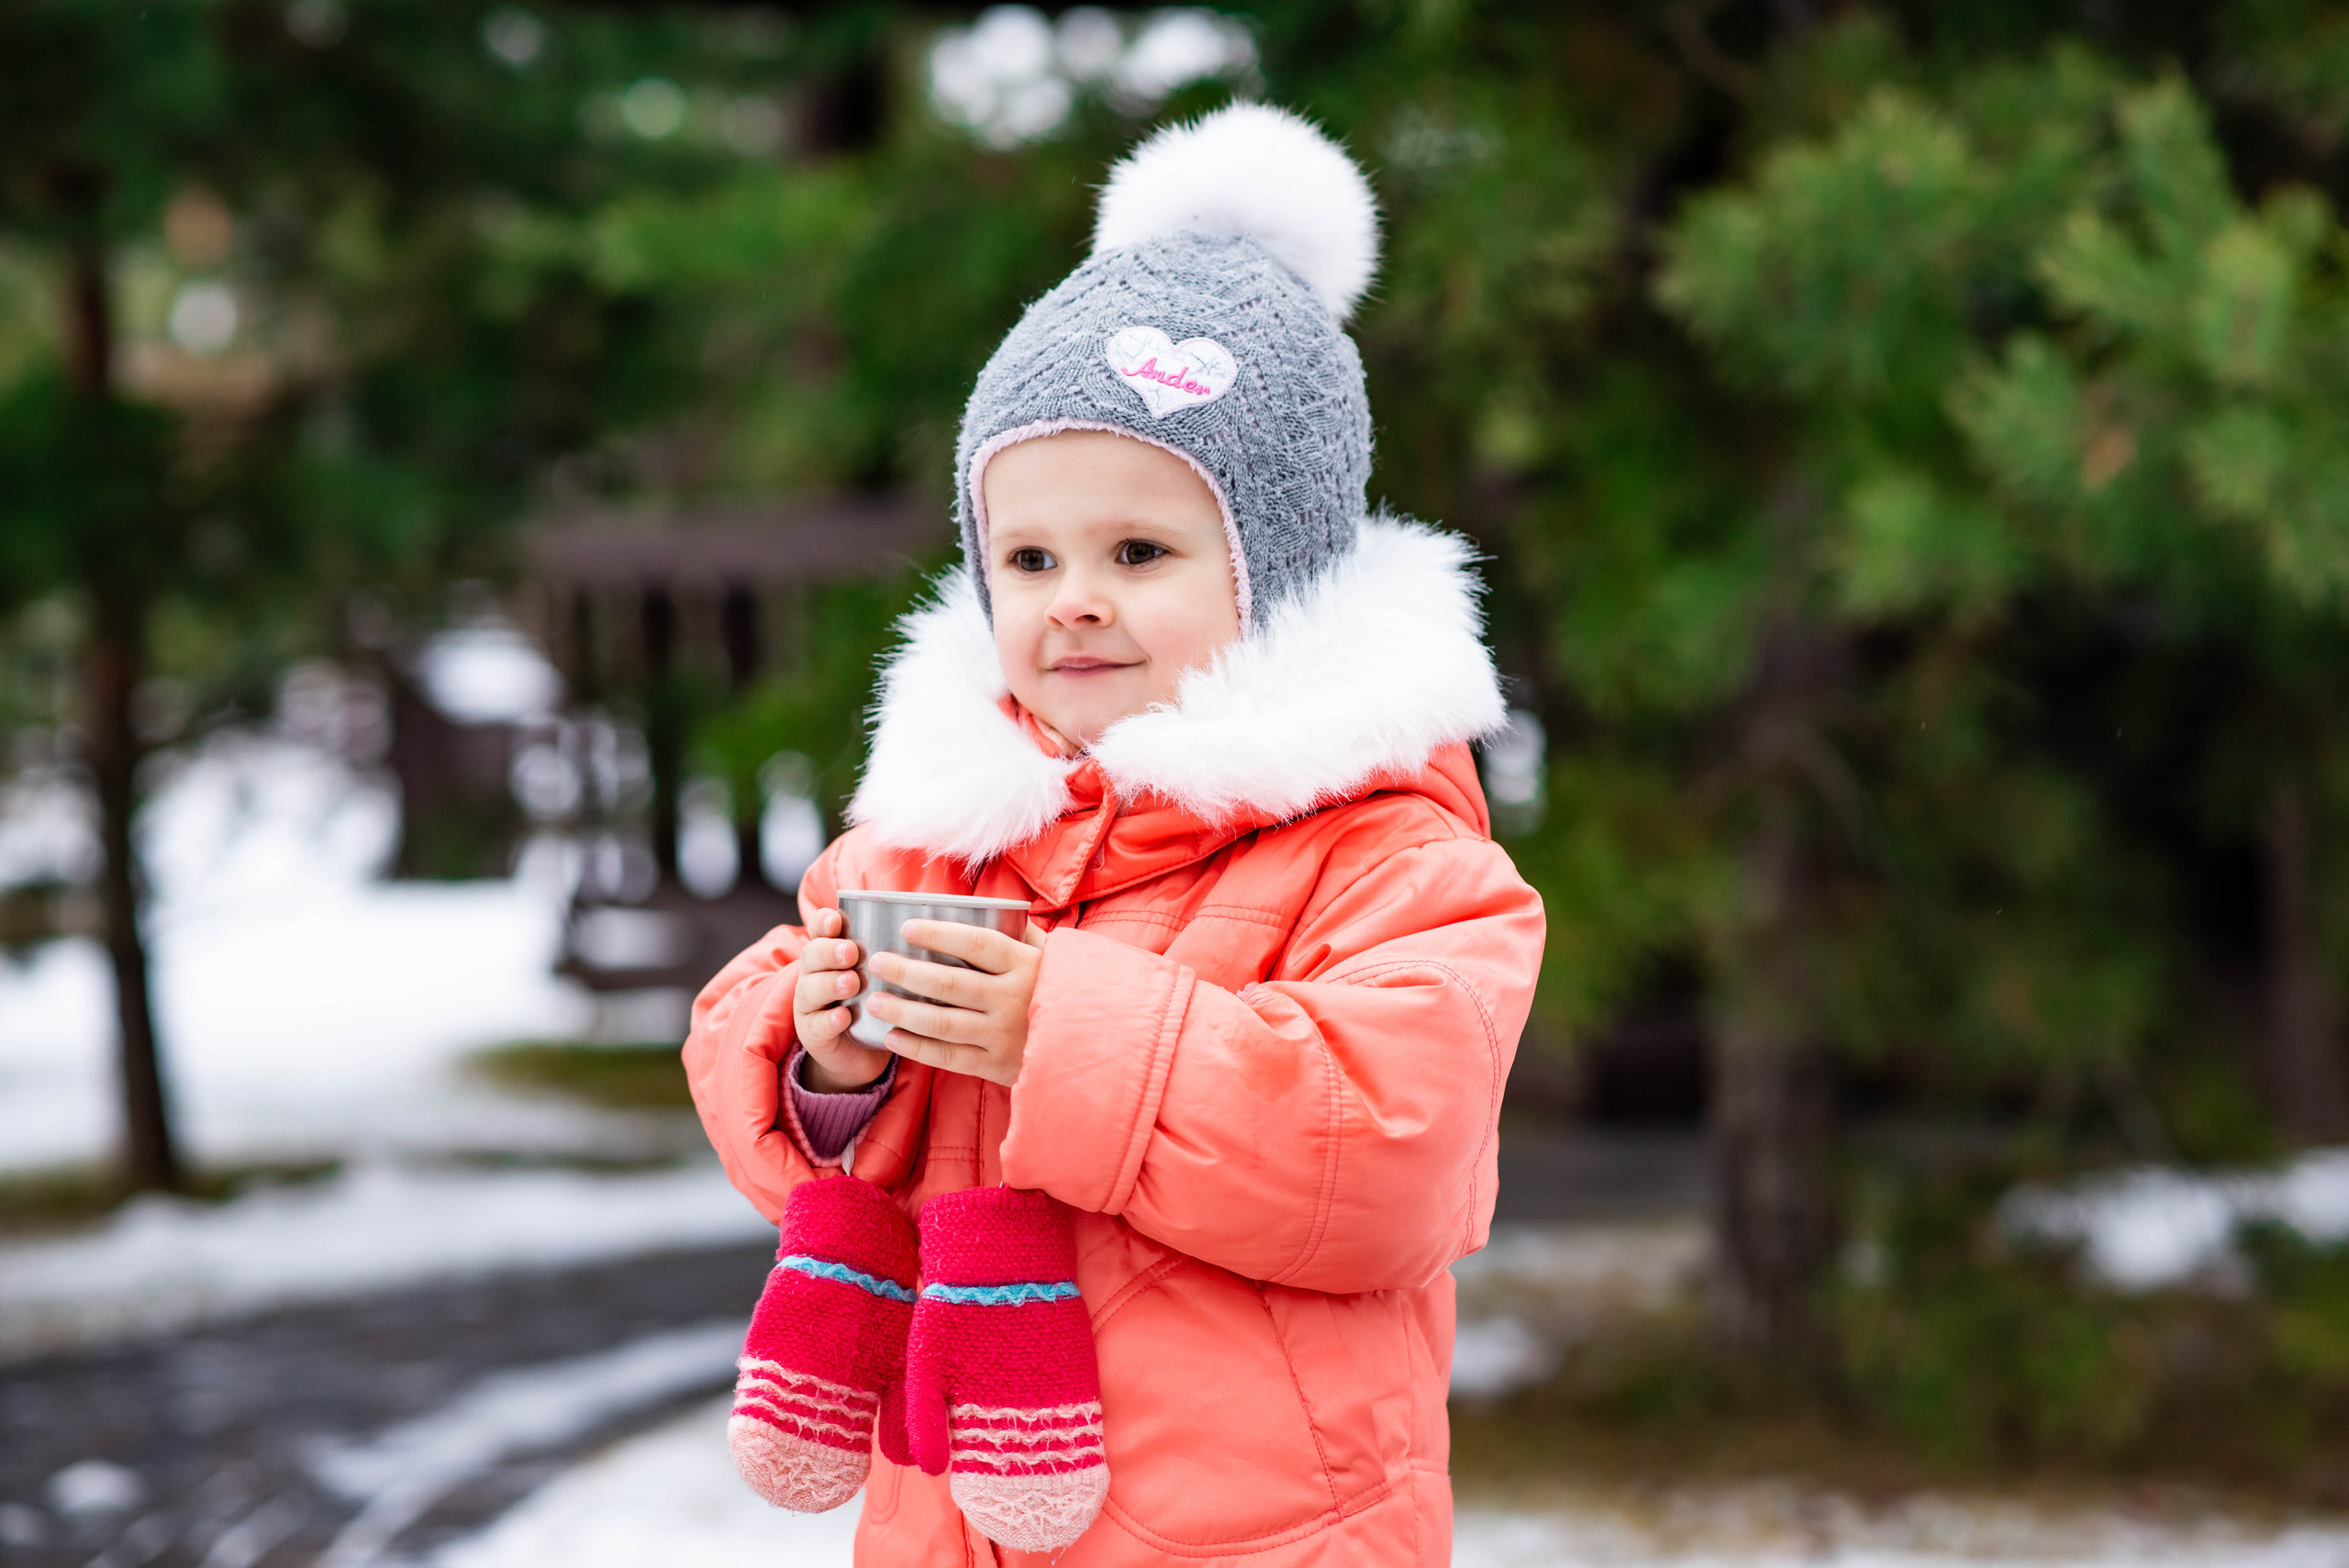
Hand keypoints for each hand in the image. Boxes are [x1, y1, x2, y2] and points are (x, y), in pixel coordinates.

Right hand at [791, 907, 892, 1092]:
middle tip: (851, 952)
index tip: (837, 920)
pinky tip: (844, 1017)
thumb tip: (929, 928)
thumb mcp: (881, 976)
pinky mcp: (814, 1034)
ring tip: (852, 982)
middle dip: (830, 951)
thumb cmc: (875, 1004)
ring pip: (810, 989)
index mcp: (829, 954)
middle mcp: (814, 975)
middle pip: (812, 955)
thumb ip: (891, 954)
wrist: (860, 1054)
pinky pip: (817, 1025)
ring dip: (830, 983)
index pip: (819, 929)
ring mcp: (810, 1005)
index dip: (824, 922)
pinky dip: (830, 1020)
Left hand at [863, 920, 1048, 1087]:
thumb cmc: (1065, 990)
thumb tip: (983, 910)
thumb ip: (1021, 934)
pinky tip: (892, 1037)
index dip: (937, 934)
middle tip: (877, 962)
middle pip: (949, 982)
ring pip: (943, 1022)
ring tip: (875, 1000)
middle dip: (907, 971)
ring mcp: (1004, 1035)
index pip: (974, 943)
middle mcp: (1012, 999)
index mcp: (1025, 965)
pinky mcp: (999, 1065)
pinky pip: (951, 1057)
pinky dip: (918, 1048)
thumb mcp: (1052, 956)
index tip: (906, 927)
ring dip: (903, 1011)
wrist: (1097, 1044)